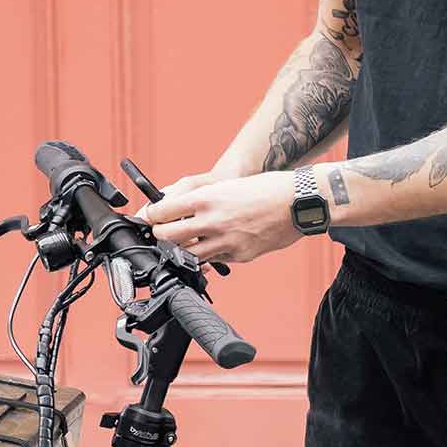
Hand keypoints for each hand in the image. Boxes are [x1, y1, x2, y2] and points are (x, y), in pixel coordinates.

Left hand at [146, 169, 307, 266]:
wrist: (298, 201)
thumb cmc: (263, 189)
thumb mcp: (225, 186)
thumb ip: (199, 198)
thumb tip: (173, 208)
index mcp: (206, 198)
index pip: (162, 211)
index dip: (150, 216)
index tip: (148, 218)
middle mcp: (212, 220)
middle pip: (167, 237)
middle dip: (160, 235)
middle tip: (160, 233)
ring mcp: (225, 241)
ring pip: (187, 255)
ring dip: (182, 249)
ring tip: (184, 242)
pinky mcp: (239, 255)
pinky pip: (213, 260)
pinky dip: (208, 255)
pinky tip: (211, 247)